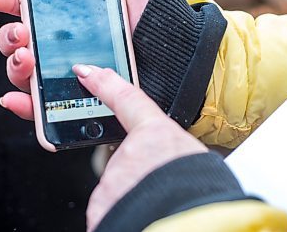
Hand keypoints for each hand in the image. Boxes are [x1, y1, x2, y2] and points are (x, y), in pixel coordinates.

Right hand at [0, 0, 162, 118]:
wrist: (179, 65)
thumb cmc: (160, 24)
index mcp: (70, 12)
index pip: (29, 1)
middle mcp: (61, 41)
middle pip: (19, 38)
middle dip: (9, 35)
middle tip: (21, 33)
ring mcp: (64, 70)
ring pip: (24, 69)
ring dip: (15, 65)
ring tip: (27, 58)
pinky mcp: (72, 98)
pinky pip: (40, 104)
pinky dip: (23, 103)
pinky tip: (16, 99)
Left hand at [69, 64, 206, 231]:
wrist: (191, 227)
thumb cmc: (200, 196)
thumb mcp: (194, 160)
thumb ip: (170, 151)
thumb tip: (164, 149)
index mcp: (157, 136)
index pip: (127, 99)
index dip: (104, 83)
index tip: (86, 71)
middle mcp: (129, 155)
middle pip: (125, 161)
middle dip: (136, 172)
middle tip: (158, 186)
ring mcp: (112, 182)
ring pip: (117, 187)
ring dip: (132, 196)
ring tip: (156, 206)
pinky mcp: (101, 207)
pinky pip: (110, 208)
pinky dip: (123, 212)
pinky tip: (142, 217)